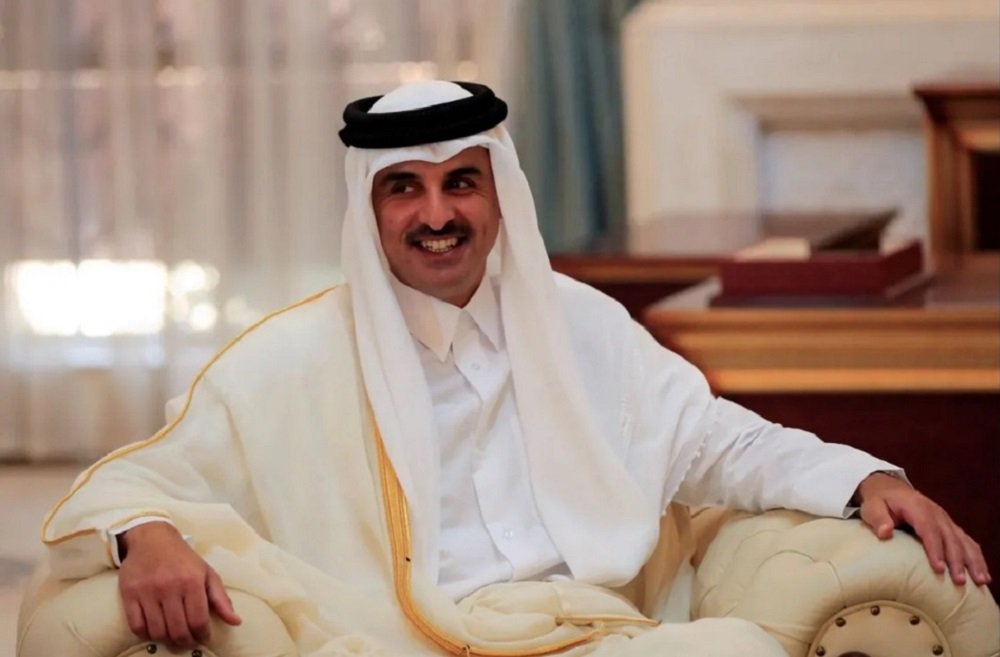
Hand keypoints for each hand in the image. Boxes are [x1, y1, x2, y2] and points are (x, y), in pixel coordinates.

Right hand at [118, 521, 241, 648]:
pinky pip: (136, 626)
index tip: (203, 637)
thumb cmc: (183, 558)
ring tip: (173, 637)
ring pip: (158, 631)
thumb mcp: (206, 573)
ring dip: (167, 640)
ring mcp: (147, 592)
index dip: (202, 635)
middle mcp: (169, 587)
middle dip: (186, 641)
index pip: (198, 620)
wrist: (152, 539)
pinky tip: (155, 630)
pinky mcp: (129, 594)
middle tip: (188, 641)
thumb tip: (236, 621)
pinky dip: (146, 634)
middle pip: (178, 629)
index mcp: (192, 581)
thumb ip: (221, 598)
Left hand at [855, 472, 990, 586]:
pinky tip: (982, 574)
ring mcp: (945, 520)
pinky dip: (976, 557)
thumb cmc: (879, 501)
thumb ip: (878, 519)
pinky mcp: (949, 527)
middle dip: (956, 560)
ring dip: (973, 561)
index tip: (938, 568)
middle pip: (950, 537)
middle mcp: (936, 513)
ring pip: (963, 541)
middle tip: (959, 582)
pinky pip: (967, 541)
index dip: (935, 548)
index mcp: (917, 507)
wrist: (889, 488)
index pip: (928, 529)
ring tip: (980, 581)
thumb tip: (885, 533)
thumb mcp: (872, 506)